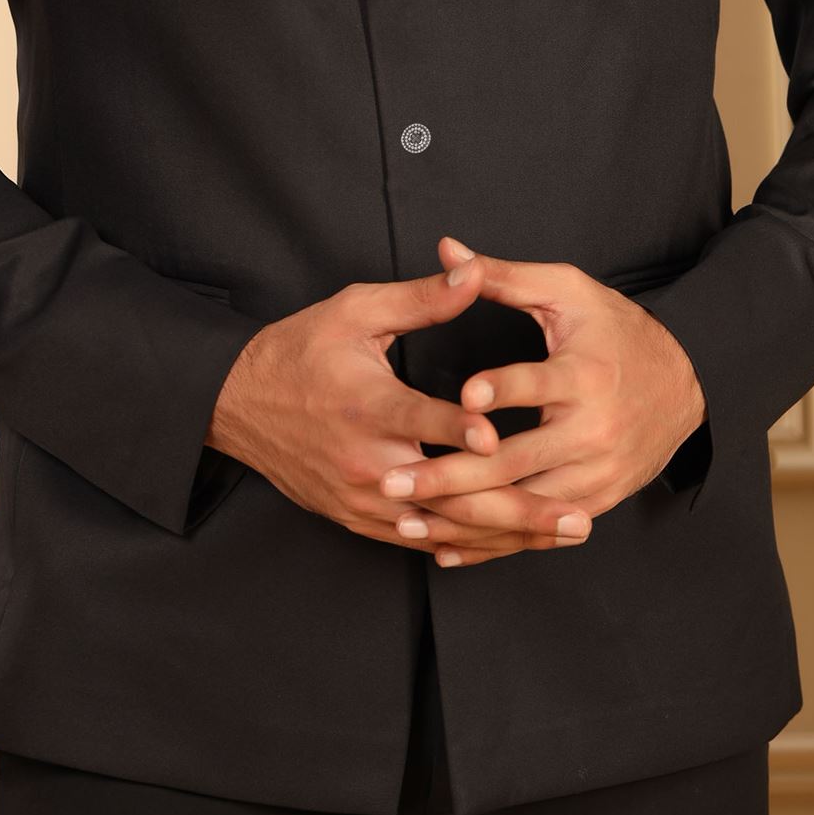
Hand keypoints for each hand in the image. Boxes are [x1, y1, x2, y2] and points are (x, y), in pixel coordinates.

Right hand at [205, 252, 597, 560]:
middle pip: (449, 495)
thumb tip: (474, 269)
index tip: (501, 439)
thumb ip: (422, 298)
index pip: (422, 422)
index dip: (462, 431)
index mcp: (366, 406)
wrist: (237, 405)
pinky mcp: (360, 519)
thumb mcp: (356, 310)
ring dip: (508, 535)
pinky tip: (516, 545)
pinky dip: (471, 545)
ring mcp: (363, 499)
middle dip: (518, 509)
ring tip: (565, 533)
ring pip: (444, 529)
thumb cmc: (300, 349)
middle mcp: (367, 463)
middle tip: (576, 516)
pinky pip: (422, 541)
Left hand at [374, 239, 706, 566]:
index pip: (537, 383)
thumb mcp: (566, 293)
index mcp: (585, 375)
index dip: (500, 389)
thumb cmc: (616, 329)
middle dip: (449, 474)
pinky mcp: (596, 501)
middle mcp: (593, 431)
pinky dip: (491, 542)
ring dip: (460, 517)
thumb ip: (503, 277)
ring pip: (520, 506)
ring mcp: (596, 474)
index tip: (460, 396)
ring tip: (402, 520)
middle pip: (515, 460)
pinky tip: (443, 545)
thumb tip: (446, 248)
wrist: (687, 382)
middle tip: (392, 480)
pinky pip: (537, 529)